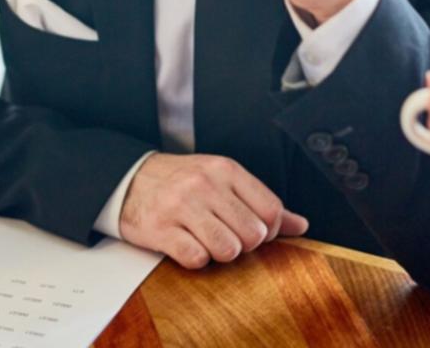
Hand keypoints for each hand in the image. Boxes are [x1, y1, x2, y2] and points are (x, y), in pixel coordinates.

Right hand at [119, 152, 308, 268]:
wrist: (128, 180)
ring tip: (207, 242)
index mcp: (225, 170)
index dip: (268, 232)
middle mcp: (205, 184)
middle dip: (244, 245)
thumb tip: (301, 225)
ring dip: (221, 254)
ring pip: (228, 249)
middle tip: (226, 237)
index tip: (251, 232)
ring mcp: (182, 206)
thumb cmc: (181, 182)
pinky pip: (196, 258)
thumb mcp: (222, 181)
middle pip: (253, 234)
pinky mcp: (160, 229)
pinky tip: (186, 246)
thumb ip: (260, 202)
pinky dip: (195, 260)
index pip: (271, 210)